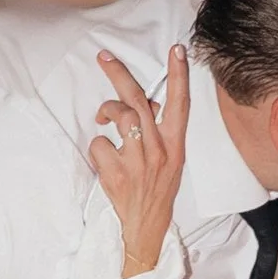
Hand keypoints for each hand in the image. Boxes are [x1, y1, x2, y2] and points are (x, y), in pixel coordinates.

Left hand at [89, 44, 189, 273]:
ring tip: (104, 119)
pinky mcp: (117, 176)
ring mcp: (138, 163)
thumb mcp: (168, 160)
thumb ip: (158, 132)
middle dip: (119, 74)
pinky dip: (97, 149)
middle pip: (138, 102)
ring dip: (106, 113)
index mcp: (174, 146)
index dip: (179, 75)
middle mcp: (159, 151)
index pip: (180, 104)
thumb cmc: (155, 190)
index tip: (176, 49)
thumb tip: (142, 104)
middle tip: (104, 57)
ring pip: (119, 117)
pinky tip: (104, 160)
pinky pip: (99, 145)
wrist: (145, 228)